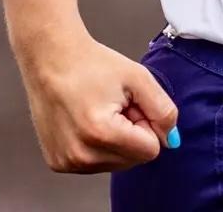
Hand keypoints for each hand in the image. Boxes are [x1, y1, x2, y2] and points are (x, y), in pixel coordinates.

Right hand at [11, 20, 179, 173]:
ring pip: (115, 164)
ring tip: (98, 112)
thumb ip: (163, 110)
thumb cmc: (92, 64)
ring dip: (115, 141)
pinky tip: (85, 122)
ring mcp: (67, 162)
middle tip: (114, 106)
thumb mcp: (138, 78)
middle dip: (131, 134)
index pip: (150, 150)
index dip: (146, 124)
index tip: (129, 104)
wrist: (51, 58)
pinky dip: (97, 146)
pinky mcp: (57, 163)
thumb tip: (171, 140)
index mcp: (102, 133)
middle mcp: (81, 155)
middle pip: (133, 160)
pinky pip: (95, 164)